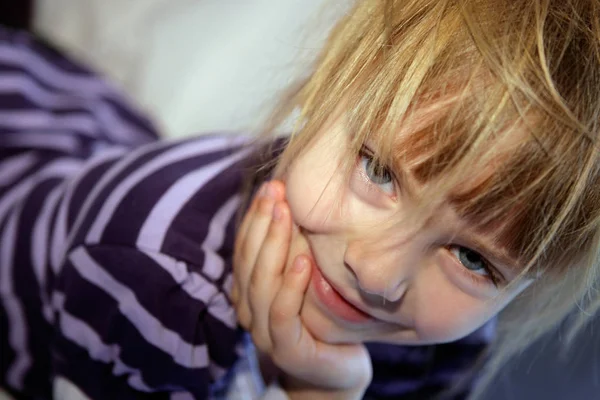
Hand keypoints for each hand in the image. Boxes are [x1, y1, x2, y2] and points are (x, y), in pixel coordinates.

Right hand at [232, 181, 371, 398]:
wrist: (336, 371)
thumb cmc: (322, 318)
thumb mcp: (306, 278)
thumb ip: (294, 250)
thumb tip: (298, 201)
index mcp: (249, 290)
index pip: (245, 248)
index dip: (256, 216)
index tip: (273, 186)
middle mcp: (249, 310)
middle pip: (249, 259)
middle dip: (263, 221)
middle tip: (277, 190)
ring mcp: (263, 332)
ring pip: (261, 283)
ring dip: (273, 245)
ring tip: (287, 214)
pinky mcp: (286, 349)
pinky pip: (281, 314)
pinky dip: (290, 286)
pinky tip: (302, 260)